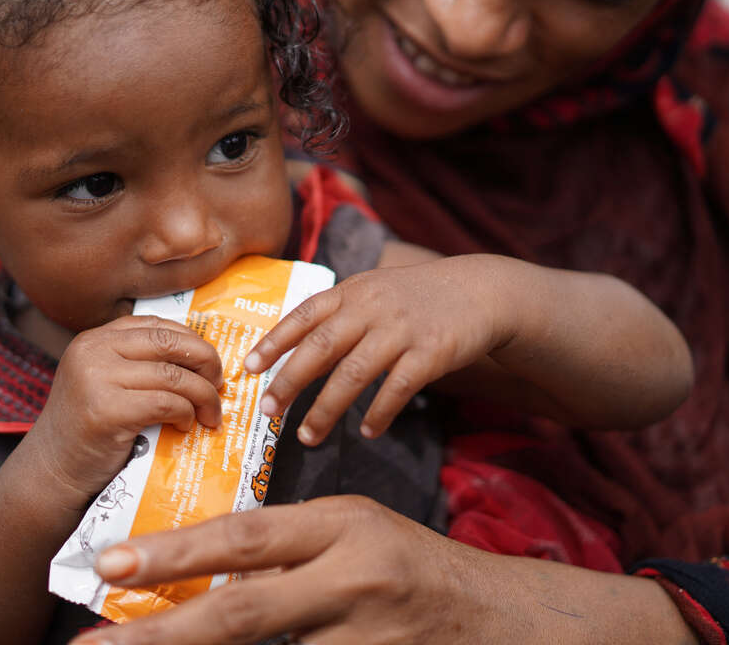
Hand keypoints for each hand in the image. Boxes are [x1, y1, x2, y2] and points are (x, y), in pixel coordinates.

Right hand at [28, 315, 223, 501]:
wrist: (51, 472)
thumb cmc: (88, 431)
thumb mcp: (105, 383)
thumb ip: (137, 364)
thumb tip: (201, 358)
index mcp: (95, 339)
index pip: (157, 326)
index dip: (192, 341)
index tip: (209, 364)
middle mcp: (93, 350)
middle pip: (170, 343)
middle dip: (206, 362)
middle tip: (219, 385)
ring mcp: (97, 379)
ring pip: (174, 376)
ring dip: (203, 396)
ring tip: (210, 414)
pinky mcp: (107, 410)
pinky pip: (166, 403)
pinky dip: (186, 414)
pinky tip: (186, 425)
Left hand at [67, 497, 698, 644]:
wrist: (506, 618)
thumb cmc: (414, 568)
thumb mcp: (353, 535)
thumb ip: (286, 551)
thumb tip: (203, 573)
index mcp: (339, 523)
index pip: (242, 534)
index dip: (172, 551)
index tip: (110, 563)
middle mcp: (353, 576)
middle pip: (242, 609)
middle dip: (161, 633)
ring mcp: (368, 633)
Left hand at [247, 256, 510, 443]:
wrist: (480, 291)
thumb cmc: (413, 297)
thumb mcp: (371, 291)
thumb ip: (335, 314)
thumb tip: (289, 348)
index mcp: (351, 292)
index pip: (303, 316)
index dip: (274, 342)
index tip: (248, 369)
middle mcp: (371, 307)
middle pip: (320, 347)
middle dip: (289, 382)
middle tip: (267, 412)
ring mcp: (401, 330)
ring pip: (354, 374)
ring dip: (326, 409)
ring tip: (308, 437)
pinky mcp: (431, 352)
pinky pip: (397, 389)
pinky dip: (379, 413)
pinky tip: (367, 432)